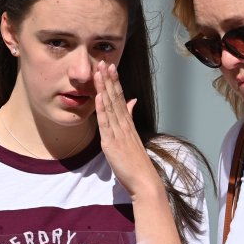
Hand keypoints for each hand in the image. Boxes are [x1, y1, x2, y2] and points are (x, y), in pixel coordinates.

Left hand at [94, 61, 163, 198]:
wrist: (144, 182)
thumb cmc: (137, 163)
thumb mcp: (133, 137)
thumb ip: (130, 118)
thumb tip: (132, 101)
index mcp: (128, 124)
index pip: (120, 98)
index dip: (114, 81)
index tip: (110, 66)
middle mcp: (124, 126)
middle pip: (115, 98)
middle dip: (109, 79)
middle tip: (104, 61)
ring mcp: (118, 134)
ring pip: (110, 107)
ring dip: (104, 88)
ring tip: (99, 72)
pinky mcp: (112, 144)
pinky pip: (106, 124)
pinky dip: (102, 110)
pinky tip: (99, 97)